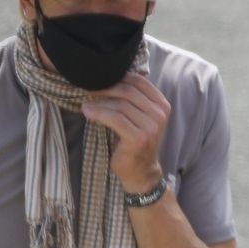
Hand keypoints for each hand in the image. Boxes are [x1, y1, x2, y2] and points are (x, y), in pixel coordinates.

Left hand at [80, 75, 171, 194]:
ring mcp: (151, 127)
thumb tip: (108, 76)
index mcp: (162, 105)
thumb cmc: (136, 141)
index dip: (117, 76)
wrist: (141, 171)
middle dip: (105, 87)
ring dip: (98, 102)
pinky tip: (87, 112)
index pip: (139, 81)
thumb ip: (133, 99)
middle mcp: (160, 115)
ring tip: (85, 103)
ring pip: (119, 105)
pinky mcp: (138, 138)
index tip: (100, 79)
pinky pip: (114, 118)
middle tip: (88, 88)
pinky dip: (98, 113)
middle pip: (128, 91)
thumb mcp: (140, 117)